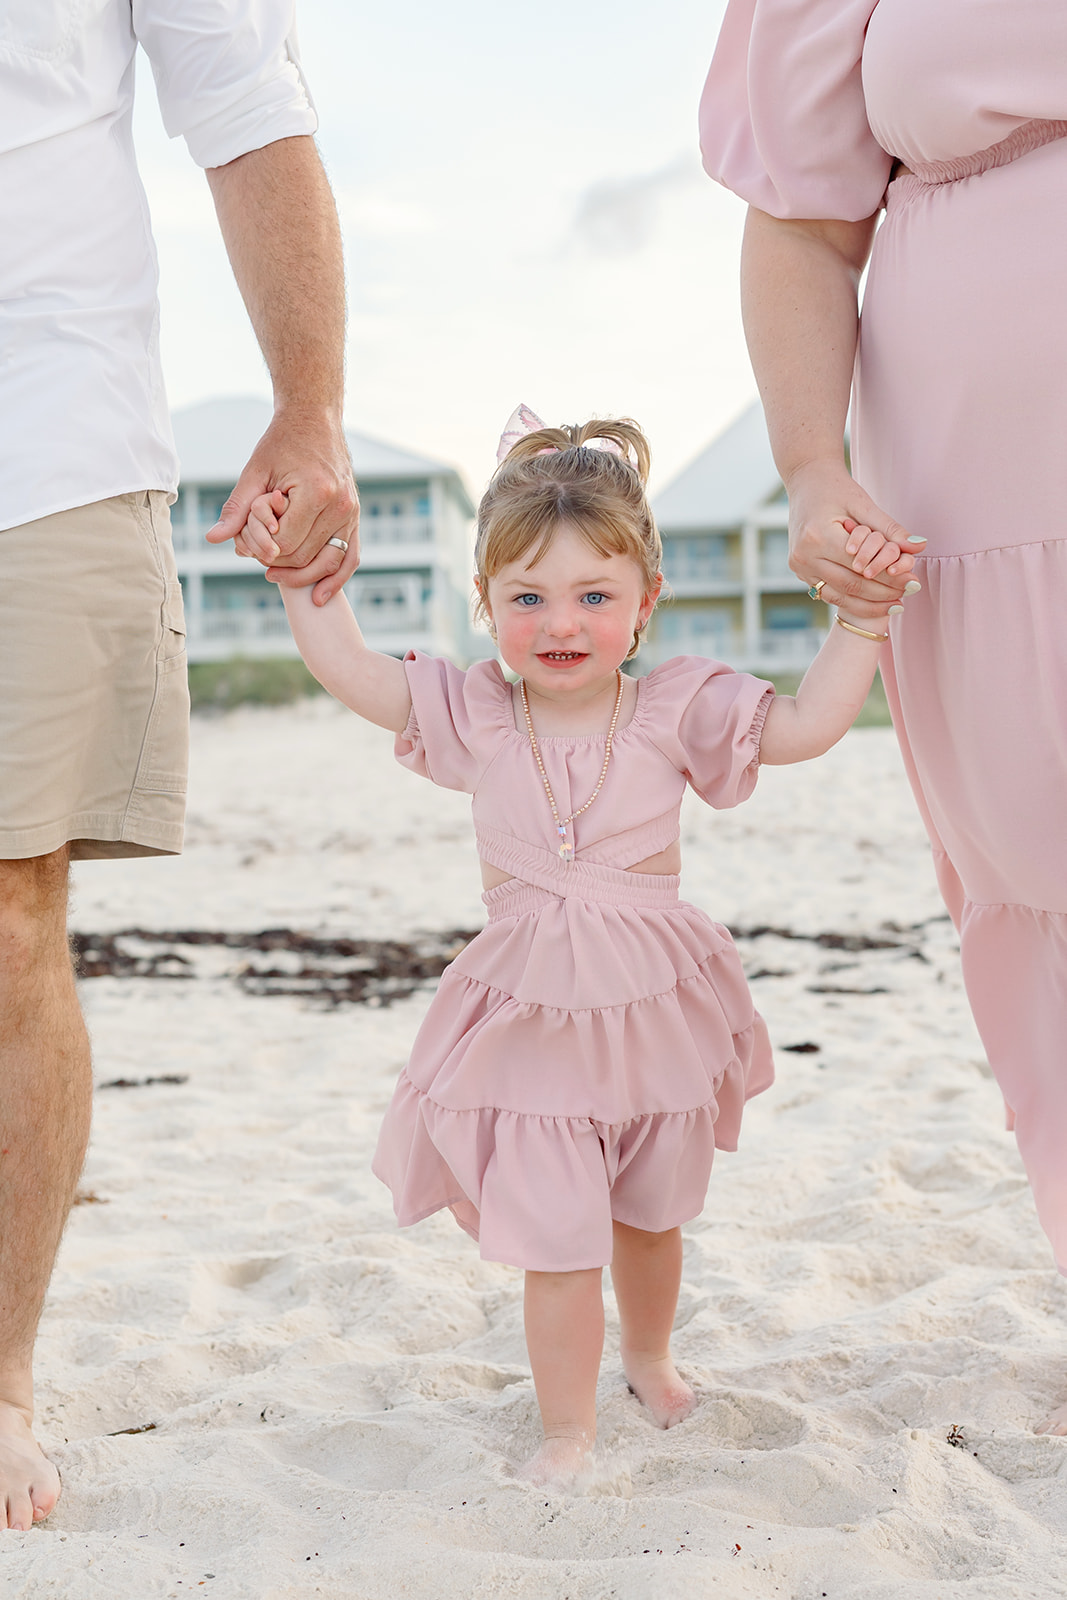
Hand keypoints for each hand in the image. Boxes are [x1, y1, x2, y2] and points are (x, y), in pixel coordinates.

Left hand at [205, 406, 359, 605]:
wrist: (315, 419)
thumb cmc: (282, 442)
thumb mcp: (255, 471)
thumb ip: (238, 507)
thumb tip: (214, 538)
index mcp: (316, 492)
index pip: (286, 542)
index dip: (263, 549)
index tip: (247, 541)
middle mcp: (340, 505)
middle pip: (305, 555)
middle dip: (277, 560)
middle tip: (254, 554)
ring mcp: (352, 512)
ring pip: (327, 562)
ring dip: (301, 575)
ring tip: (275, 577)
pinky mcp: (355, 517)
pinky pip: (349, 557)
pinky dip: (335, 579)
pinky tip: (320, 597)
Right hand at [787, 460, 924, 619]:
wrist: (806, 481)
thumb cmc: (836, 489)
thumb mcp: (864, 504)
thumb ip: (890, 529)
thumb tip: (919, 547)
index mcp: (818, 537)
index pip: (861, 566)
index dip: (889, 578)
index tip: (913, 582)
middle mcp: (804, 556)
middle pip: (851, 585)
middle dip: (883, 593)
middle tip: (909, 594)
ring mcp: (799, 567)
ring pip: (840, 596)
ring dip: (869, 604)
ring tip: (896, 604)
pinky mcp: (800, 571)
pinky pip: (830, 593)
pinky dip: (853, 600)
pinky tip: (875, 603)